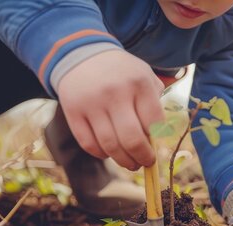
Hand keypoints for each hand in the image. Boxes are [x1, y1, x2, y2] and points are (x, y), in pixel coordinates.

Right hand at [57, 50, 164, 170]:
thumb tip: (158, 139)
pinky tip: (109, 152)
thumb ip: (155, 102)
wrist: (82, 54)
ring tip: (131, 163)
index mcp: (138, 82)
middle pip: (132, 140)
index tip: (156, 147)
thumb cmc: (121, 72)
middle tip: (146, 162)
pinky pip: (89, 144)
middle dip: (143, 158)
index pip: (154, 123)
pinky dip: (101, 154)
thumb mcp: (143, 75)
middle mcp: (115, 92)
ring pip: (110, 146)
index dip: (157, 141)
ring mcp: (92, 103)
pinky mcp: (73, 111)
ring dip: (123, 161)